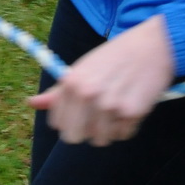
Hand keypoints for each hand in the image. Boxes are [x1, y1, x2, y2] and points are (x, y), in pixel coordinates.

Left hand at [28, 15, 175, 145]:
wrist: (153, 45)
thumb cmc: (115, 57)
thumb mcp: (83, 68)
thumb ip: (58, 91)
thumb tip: (31, 103)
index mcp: (71, 82)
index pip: (59, 124)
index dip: (70, 121)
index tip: (81, 111)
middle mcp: (87, 94)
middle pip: (75, 138)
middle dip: (85, 130)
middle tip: (97, 115)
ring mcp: (110, 105)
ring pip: (100, 139)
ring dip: (108, 129)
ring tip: (116, 107)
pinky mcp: (132, 112)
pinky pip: (123, 135)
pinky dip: (127, 126)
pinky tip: (131, 106)